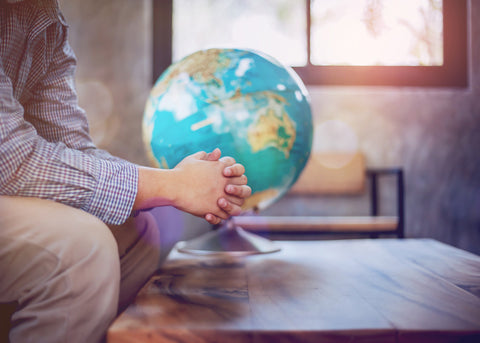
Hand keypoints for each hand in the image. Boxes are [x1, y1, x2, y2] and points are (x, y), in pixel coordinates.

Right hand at [133, 149, 250, 224]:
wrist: (172, 186)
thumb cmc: (181, 172)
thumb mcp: (193, 159)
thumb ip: (206, 156)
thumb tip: (217, 151)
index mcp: (222, 168)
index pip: (240, 170)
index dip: (236, 173)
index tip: (227, 176)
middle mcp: (225, 182)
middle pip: (245, 189)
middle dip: (240, 191)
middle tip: (228, 193)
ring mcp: (222, 196)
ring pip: (238, 205)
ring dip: (233, 206)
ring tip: (221, 205)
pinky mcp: (215, 209)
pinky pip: (225, 216)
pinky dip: (221, 216)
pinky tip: (212, 213)